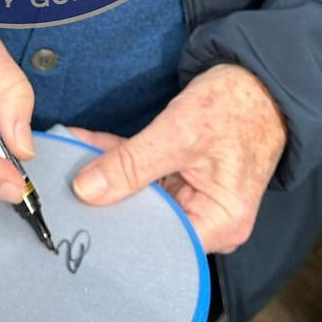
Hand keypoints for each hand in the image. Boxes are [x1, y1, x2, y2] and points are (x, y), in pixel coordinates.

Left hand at [67, 64, 286, 252]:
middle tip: (61, 188)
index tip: (78, 217)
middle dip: (104, 200)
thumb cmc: (237, 106)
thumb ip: (132, 164)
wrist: (259, 76)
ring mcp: (194, 198)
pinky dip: (118, 158)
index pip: (158, 245)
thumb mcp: (180, 133)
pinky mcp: (182, 177)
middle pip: (146, 220)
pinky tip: (85, 146)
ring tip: (67, 161)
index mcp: (219, 224)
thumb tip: (86, 191)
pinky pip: (144, 173)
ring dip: (106, 174)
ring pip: (140, 194)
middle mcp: (208, 220)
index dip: (117, 233)